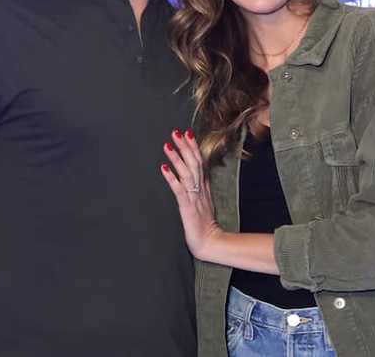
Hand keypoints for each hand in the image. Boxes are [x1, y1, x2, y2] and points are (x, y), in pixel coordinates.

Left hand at [160, 128, 221, 260]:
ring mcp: (194, 197)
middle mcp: (200, 189)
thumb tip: (197, 175)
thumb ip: (201, 188)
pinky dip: (171, 178)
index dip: (193, 147)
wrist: (211, 242)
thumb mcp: (205, 202)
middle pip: (193, 163)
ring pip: (186, 173)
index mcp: (204, 187)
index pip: (199, 162)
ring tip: (168, 145)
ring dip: (177, 158)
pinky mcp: (187, 207)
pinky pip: (179, 190)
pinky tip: (164, 168)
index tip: (187, 133)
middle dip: (185, 147)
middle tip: (176, 132)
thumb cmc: (206, 225)